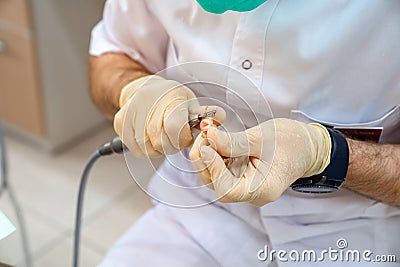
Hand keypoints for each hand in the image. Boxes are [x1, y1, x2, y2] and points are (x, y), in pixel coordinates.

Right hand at [114, 75, 224, 157]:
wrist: (143, 90)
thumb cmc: (171, 99)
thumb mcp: (191, 103)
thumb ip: (206, 114)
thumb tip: (220, 116)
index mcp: (168, 97)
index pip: (174, 128)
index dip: (182, 138)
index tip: (184, 134)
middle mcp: (146, 102)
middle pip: (161, 142)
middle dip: (172, 144)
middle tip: (174, 136)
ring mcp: (130, 113)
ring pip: (148, 148)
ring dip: (159, 148)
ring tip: (163, 136)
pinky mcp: (119, 123)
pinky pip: (137, 150)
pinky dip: (147, 149)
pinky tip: (151, 138)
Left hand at [189, 118, 330, 205]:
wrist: (307, 145)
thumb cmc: (293, 142)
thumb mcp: (263, 138)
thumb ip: (234, 141)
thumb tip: (208, 137)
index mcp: (262, 189)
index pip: (227, 189)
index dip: (213, 168)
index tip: (207, 147)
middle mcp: (251, 193)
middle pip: (216, 184)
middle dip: (205, 159)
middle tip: (204, 135)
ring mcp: (245, 185)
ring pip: (215, 176)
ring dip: (207, 155)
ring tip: (208, 133)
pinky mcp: (240, 176)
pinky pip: (221, 168)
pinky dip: (214, 153)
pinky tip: (214, 137)